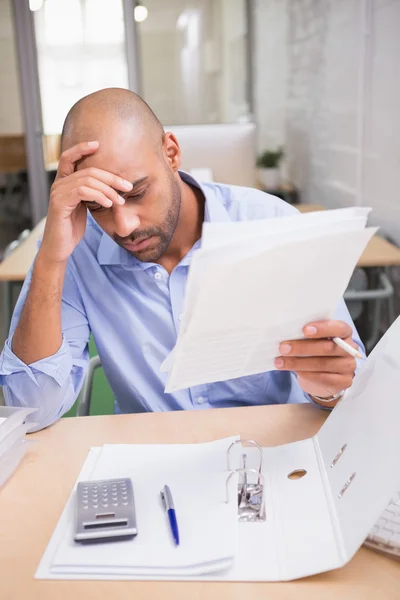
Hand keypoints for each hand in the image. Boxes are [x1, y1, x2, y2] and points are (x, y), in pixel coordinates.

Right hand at [40, 141, 132, 263]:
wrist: (59, 247)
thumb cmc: (72, 228)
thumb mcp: (84, 207)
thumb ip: (91, 194)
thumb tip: (112, 187)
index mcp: (64, 182)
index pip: (69, 157)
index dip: (82, 148)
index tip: (98, 144)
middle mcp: (58, 184)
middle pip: (88, 170)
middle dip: (111, 177)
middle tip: (128, 186)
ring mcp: (58, 192)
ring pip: (87, 180)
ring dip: (108, 189)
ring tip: (120, 200)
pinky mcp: (60, 203)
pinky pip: (82, 191)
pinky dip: (99, 196)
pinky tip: (109, 203)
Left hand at [274, 320, 358, 402]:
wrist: (322, 374)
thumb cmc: (316, 350)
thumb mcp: (313, 339)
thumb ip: (307, 335)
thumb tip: (286, 333)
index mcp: (344, 332)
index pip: (339, 328)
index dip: (322, 328)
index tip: (304, 330)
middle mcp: (350, 348)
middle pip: (328, 347)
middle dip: (302, 347)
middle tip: (283, 348)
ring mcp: (348, 366)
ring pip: (323, 364)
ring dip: (298, 363)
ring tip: (280, 362)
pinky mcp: (344, 381)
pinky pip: (323, 378)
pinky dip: (306, 374)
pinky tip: (293, 371)